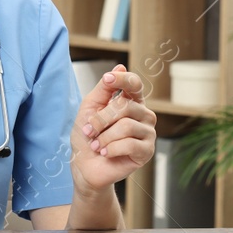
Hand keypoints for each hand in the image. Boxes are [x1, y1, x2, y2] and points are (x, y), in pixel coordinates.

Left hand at [73, 64, 155, 192]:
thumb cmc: (87, 138)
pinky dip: (110, 149)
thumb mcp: (89, 108)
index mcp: (131, 102)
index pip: (134, 84)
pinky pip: (129, 144)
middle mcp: (143, 115)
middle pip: (125, 106)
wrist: (85, 167)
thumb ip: (103, 89)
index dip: (123, 79)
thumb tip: (120, 65)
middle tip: (88, 131)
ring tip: (96, 145)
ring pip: (126, 125)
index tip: (107, 79)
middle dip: (100, 119)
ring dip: (103, 137)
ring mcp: (148, 133)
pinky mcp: (147, 151)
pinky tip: (105, 153)